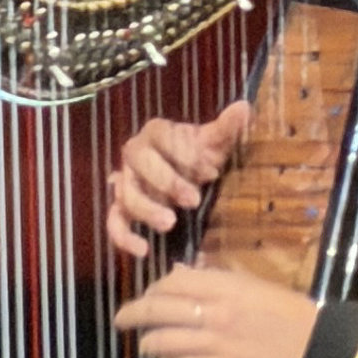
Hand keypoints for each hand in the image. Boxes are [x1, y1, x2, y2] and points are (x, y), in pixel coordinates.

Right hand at [106, 99, 252, 263]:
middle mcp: (135, 155)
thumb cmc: (200, 158)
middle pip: (139, 162)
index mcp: (156, 133)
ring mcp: (126, 183)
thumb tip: (243, 107)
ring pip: (125, 193)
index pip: (160, 134)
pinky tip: (143, 250)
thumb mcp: (215, 145)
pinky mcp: (123, 210)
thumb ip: (226, 128)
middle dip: (166, 181)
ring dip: (146, 209)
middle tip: (193, 200)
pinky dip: (124, 237)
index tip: (211, 173)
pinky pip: (114, 222)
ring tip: (170, 223)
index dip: (183, 153)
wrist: (186, 178)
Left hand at [112, 263, 319, 357]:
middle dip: (131, 314)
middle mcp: (214, 311)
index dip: (151, 289)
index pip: (172, 282)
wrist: (317, 348)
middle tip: (121, 320)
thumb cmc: (289, 314)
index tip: (146, 297)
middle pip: (157, 309)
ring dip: (147, 345)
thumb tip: (179, 272)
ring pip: (161, 341)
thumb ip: (215, 278)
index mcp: (224, 286)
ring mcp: (214, 343)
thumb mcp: (253, 286)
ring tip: (146, 348)